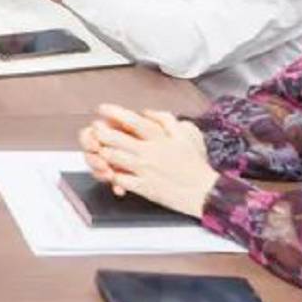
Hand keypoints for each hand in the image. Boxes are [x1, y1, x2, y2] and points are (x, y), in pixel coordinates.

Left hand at [82, 105, 218, 217]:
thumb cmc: (195, 165)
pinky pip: (120, 179)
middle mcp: (149, 152)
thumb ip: (166, 120)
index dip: (113, 112)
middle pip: (115, 138)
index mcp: (160, 138)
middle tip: (96, 129)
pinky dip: (112, 174)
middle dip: (101, 132)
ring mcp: (145, 170)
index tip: (102, 108)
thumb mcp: (187, 134)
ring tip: (101, 149)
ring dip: (103, 152)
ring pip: (113, 158)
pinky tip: (112, 171)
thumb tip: (147, 112)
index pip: (131, 120)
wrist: (204, 192)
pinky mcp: (144, 187)